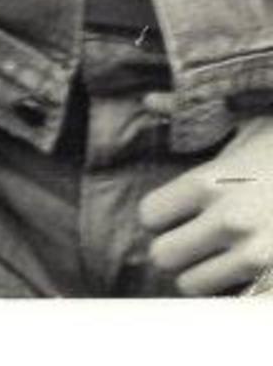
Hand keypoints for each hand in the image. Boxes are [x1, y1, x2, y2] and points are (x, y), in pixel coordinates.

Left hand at [139, 114, 272, 294]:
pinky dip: (232, 294)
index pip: (150, 215)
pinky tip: (245, 276)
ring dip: (202, 274)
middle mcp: (227, 221)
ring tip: (220, 259)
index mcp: (209, 182)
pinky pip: (232, 304)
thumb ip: (188, 112)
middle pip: (163, 256)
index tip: (175, 214)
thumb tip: (147, 98)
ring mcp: (256, 256)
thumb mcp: (247, 126)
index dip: (159, 216)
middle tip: (193, 242)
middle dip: (174, 250)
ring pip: (193, 286)